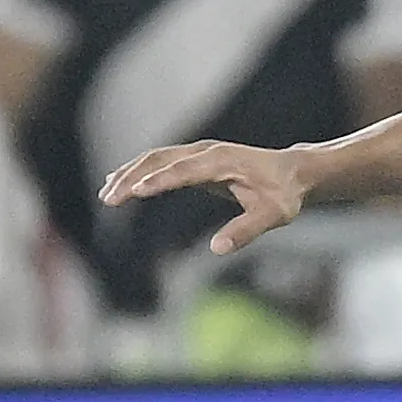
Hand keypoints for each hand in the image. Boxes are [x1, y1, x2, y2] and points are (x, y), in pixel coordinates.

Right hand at [100, 140, 312, 253]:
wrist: (293, 172)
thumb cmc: (284, 195)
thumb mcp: (273, 216)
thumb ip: (246, 231)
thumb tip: (217, 249)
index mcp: (222, 162)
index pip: (184, 170)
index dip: (159, 181)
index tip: (135, 192)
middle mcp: (206, 152)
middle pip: (160, 160)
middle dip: (133, 177)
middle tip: (109, 199)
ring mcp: (199, 152)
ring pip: (156, 158)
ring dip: (130, 173)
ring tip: (108, 194)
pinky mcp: (196, 158)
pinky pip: (162, 161)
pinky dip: (140, 170)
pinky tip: (122, 182)